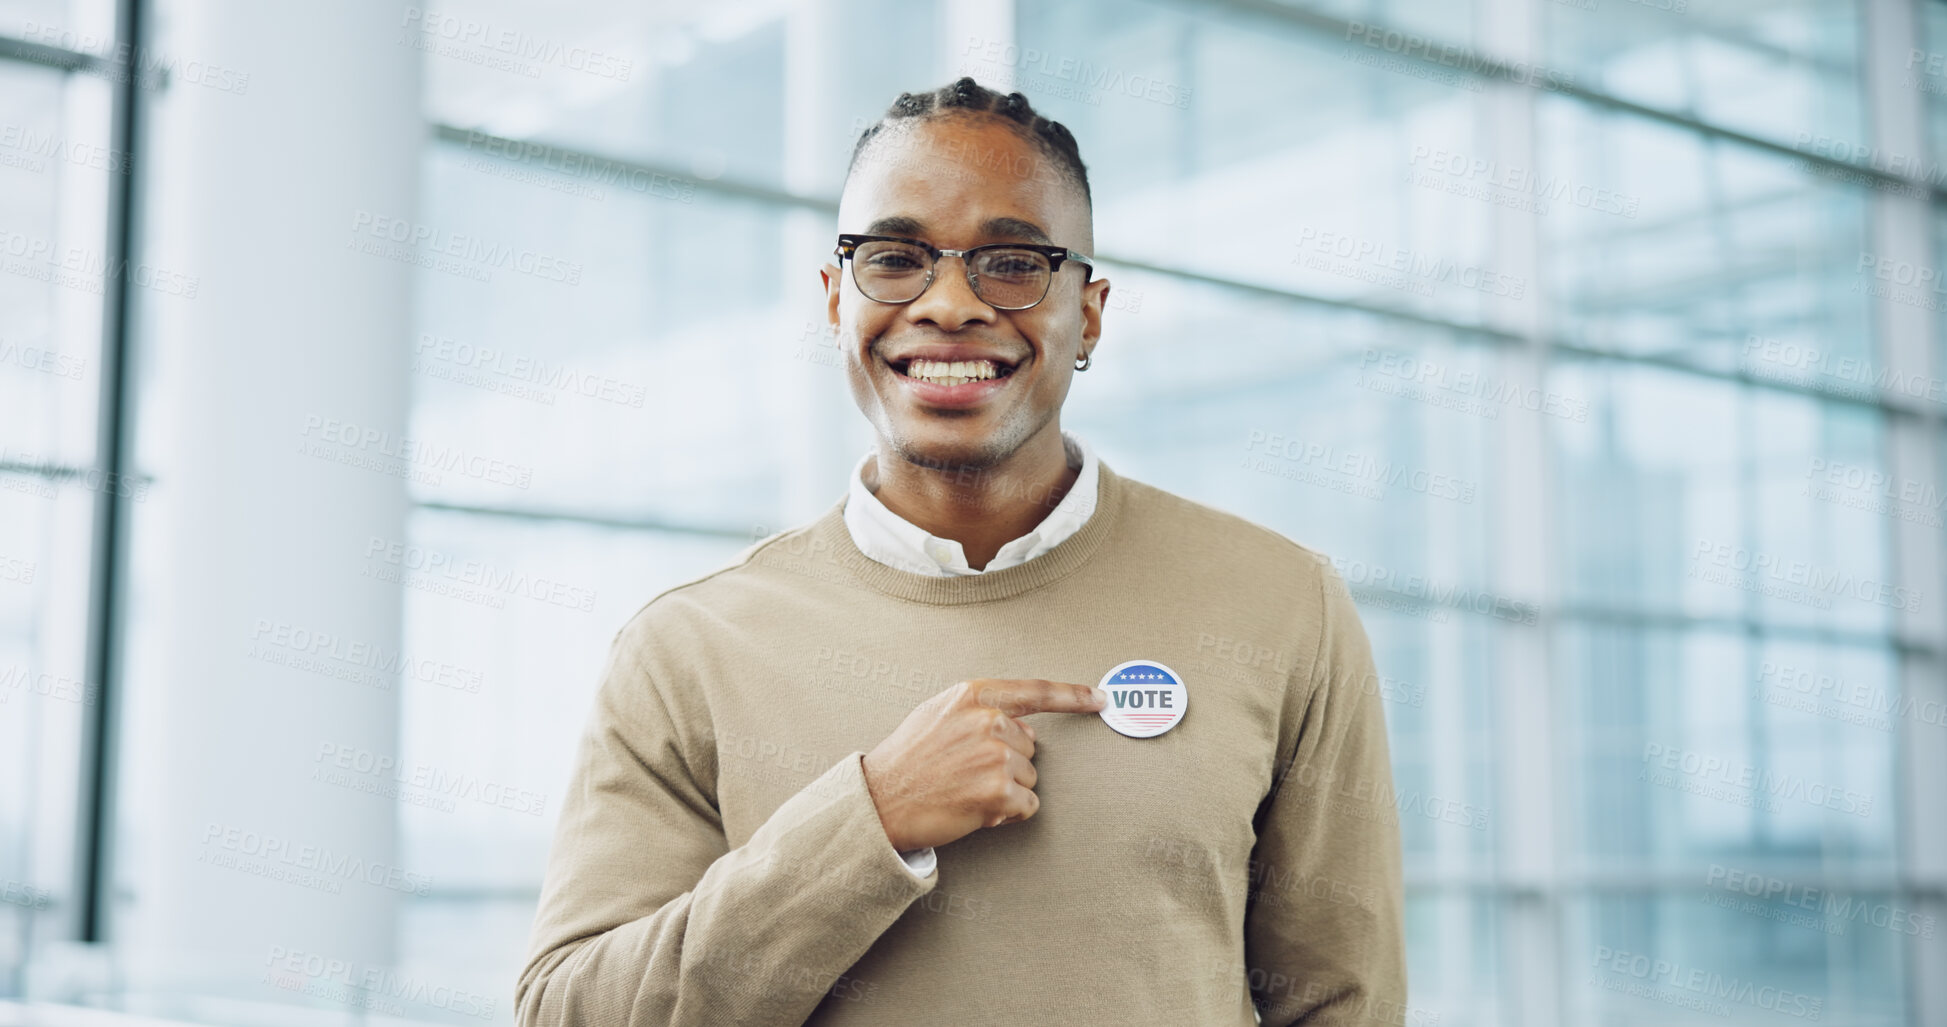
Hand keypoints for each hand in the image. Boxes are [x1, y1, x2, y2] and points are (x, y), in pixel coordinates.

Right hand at [862, 678, 1105, 850]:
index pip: (1036, 691)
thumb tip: (1023, 727)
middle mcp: (989, 721)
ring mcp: (996, 756)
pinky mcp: (999, 792)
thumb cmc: (907, 760)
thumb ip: (983, 711)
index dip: (1074, 695)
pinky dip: (1008, 815)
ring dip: (1006, 791)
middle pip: (1031, 748)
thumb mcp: (939, 715)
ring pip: (1030, 779)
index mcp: (975, 695)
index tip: (1101, 698)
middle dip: (1008, 764)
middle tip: (966, 773)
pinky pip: (1027, 806)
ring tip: (965, 790)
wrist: (879, 801)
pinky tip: (976, 809)